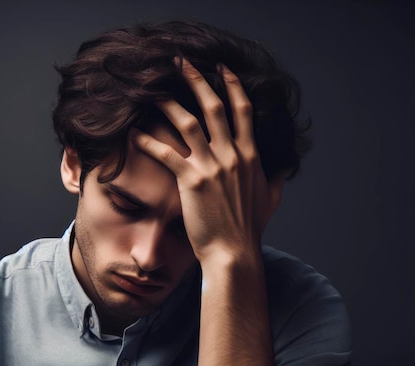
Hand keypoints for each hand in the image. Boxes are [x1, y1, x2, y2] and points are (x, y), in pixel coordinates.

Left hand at [132, 58, 282, 264]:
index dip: (232, 86)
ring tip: (152, 89)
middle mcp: (233, 154)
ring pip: (188, 122)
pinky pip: (166, 153)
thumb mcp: (271, 200)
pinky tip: (133, 132)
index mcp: (251, 155)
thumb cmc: (250, 229)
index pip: (243, 111)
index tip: (222, 68)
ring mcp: (213, 166)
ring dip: (168, 102)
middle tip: (180, 63)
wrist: (235, 252)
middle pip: (214, 107)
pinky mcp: (193, 180)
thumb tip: (281, 170)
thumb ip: (275, 180)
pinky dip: (148, 141)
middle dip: (196, 80)